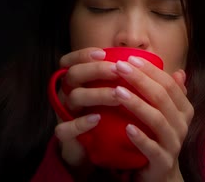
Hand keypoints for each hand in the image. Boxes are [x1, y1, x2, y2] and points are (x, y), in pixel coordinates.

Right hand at [53, 47, 120, 167]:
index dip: (83, 55)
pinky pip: (65, 128)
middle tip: (118, 70)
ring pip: (74, 97)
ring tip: (118, 94)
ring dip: (97, 93)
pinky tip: (97, 118)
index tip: (103, 53)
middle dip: (96, 70)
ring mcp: (64, 113)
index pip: (71, 61)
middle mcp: (67, 93)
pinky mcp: (65, 135)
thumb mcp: (109, 95)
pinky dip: (81, 123)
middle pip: (74, 74)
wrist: (89, 151)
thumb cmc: (103, 117)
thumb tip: (140, 60)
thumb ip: (117, 79)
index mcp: (76, 82)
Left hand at [111, 56, 193, 181]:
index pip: (169, 84)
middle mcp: (182, 124)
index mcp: (184, 109)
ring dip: (137, 104)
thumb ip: (169, 94)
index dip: (150, 70)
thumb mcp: (165, 114)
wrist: (160, 175)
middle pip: (162, 97)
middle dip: (140, 80)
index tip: (129, 59)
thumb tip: (180, 71)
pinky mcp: (162, 161)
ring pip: (157, 120)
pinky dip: (140, 138)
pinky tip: (126, 128)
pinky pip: (152, 148)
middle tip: (119, 68)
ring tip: (117, 92)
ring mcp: (174, 143)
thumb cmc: (158, 138)